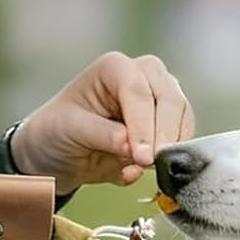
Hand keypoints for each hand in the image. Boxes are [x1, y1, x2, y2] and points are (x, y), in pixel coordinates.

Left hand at [10, 52, 193, 193]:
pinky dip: (167, 160)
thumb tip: (132, 147)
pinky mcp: (166, 129)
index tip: (142, 157)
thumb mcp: (69, 130)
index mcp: (115, 68)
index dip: (143, 124)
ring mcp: (159, 102)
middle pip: (171, 100)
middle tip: (149, 164)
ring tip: (139, 169)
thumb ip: (102, 135)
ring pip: (183, 120)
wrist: (55, 155)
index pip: (139, 91)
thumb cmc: (56, 131)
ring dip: (168, 148)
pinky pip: (181, 142)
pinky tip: (135, 172)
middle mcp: (144, 78)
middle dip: (163, 135)